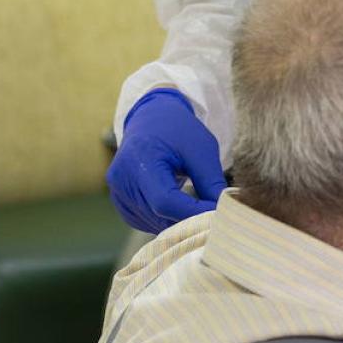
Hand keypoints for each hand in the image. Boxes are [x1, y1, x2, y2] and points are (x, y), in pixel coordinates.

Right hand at [106, 89, 228, 233]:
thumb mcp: (201, 150)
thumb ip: (211, 183)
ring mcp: (118, 192)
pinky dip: (167, 220)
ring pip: (154, 224)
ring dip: (180, 222)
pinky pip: (147, 222)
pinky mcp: (121, 202)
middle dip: (190, 220)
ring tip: (199, 208)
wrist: (151, 119)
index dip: (193, 213)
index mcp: (140, 160)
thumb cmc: (179, 131)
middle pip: (159, 216)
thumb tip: (224, 214)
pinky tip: (180, 206)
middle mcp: (122, 179)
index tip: (219, 216)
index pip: (165, 201)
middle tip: (216, 217)